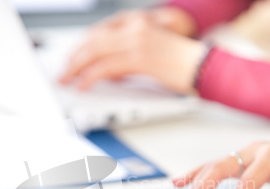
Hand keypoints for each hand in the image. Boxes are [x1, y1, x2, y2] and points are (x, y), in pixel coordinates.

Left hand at [59, 12, 204, 93]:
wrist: (204, 65)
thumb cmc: (183, 63)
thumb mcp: (152, 53)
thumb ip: (129, 57)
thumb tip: (111, 73)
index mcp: (138, 21)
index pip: (101, 31)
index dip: (83, 46)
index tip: (73, 58)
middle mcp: (135, 26)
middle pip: (94, 39)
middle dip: (74, 57)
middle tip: (64, 71)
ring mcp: (137, 40)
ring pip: (95, 51)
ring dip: (76, 67)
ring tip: (67, 79)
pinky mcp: (139, 57)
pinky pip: (105, 67)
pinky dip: (89, 77)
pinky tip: (82, 85)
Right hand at [173, 137, 269, 188]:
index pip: (250, 178)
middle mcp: (254, 150)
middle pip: (222, 166)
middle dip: (203, 186)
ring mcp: (244, 152)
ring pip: (213, 165)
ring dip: (194, 180)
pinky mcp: (240, 158)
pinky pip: (213, 166)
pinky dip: (196, 174)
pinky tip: (178, 183)